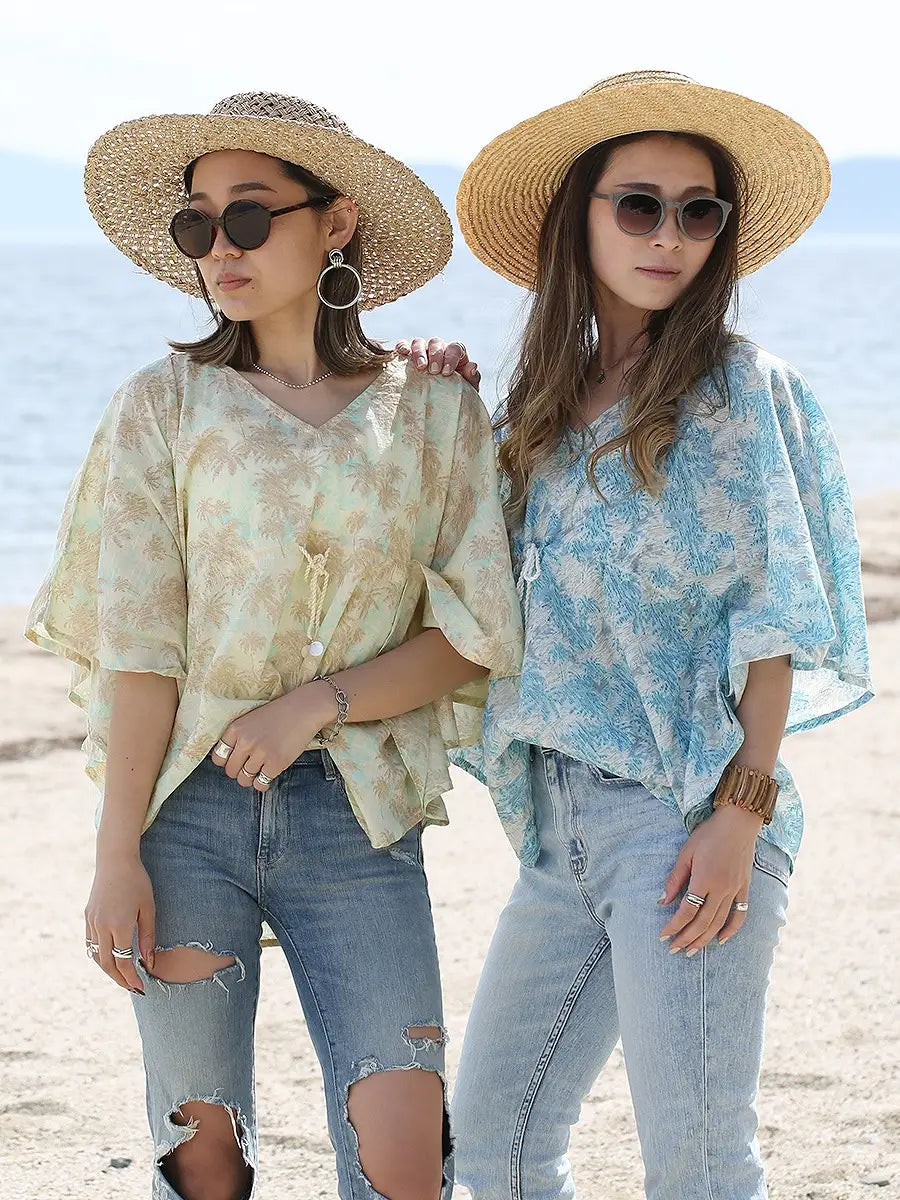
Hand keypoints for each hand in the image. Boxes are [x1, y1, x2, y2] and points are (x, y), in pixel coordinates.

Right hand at [85, 853, 154, 993]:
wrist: (115, 860)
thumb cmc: (137, 882)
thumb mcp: (148, 909)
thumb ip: (148, 937)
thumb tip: (149, 963)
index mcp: (119, 926)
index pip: (124, 962)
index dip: (132, 979)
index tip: (142, 987)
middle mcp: (102, 927)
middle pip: (107, 965)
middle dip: (120, 980)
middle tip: (133, 988)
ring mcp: (92, 923)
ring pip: (96, 957)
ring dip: (108, 970)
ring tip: (123, 977)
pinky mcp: (87, 917)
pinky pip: (90, 944)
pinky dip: (99, 956)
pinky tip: (110, 959)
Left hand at [211, 683, 336, 790]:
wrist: (305, 709)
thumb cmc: (279, 713)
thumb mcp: (252, 719)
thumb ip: (239, 736)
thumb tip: (229, 759)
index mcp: (236, 728)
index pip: (218, 756)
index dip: (226, 761)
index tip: (235, 760)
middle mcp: (246, 742)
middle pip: (230, 771)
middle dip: (238, 771)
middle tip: (249, 766)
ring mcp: (261, 753)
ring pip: (244, 779)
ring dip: (251, 778)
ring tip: (259, 770)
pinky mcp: (276, 763)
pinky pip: (261, 783)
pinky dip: (263, 783)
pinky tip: (268, 775)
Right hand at [395, 337, 480, 389]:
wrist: (440, 405)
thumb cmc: (455, 394)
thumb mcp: (467, 389)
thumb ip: (472, 378)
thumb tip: (472, 366)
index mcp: (455, 354)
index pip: (455, 347)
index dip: (451, 357)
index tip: (447, 372)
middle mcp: (438, 349)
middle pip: (436, 342)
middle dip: (435, 355)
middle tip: (434, 371)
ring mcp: (423, 351)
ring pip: (419, 342)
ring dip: (419, 352)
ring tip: (420, 367)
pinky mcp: (408, 355)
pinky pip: (403, 346)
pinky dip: (402, 346)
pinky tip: (403, 353)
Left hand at [658, 805, 762, 954]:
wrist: (739, 822)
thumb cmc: (709, 834)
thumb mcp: (686, 852)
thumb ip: (675, 878)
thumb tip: (662, 901)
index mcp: (704, 879)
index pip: (686, 911)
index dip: (674, 926)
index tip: (662, 936)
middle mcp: (721, 889)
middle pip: (702, 922)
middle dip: (686, 938)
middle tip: (673, 950)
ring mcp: (735, 890)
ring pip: (719, 923)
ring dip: (704, 939)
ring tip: (691, 951)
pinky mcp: (745, 889)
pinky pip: (740, 915)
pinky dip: (731, 930)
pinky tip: (720, 939)